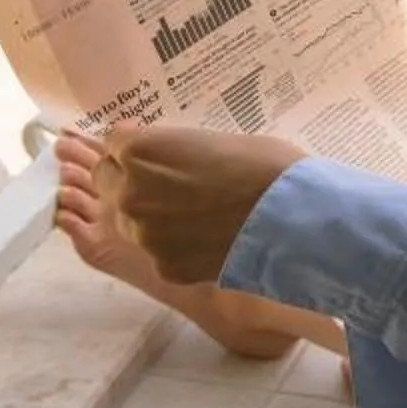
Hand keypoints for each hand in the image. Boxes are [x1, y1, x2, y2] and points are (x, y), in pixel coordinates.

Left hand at [93, 126, 305, 286]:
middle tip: (172, 184)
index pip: (114, 145)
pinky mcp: (165, 267)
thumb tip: (153, 155)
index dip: (136, 148)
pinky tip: (208, 239)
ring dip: (153, 216)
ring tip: (196, 214)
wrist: (294, 218)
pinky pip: (159, 251)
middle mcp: (130, 193)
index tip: (155, 154)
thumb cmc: (263, 165)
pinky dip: (177, 246)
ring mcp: (145, 235)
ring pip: (133, 222)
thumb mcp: (211, 139)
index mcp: (140, 151)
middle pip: (112, 184)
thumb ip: (170, 148)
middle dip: (134, 181)